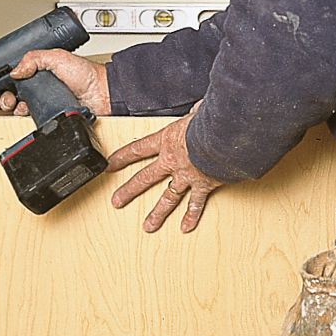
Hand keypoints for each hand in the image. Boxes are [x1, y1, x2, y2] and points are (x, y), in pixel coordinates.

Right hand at [0, 49, 110, 116]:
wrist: (102, 93)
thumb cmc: (87, 74)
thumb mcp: (58, 57)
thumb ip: (35, 59)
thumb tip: (15, 69)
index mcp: (41, 72)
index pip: (16, 77)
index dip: (3, 82)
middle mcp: (42, 88)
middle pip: (14, 94)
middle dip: (3, 97)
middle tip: (5, 98)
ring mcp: (46, 102)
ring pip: (20, 108)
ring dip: (11, 107)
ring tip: (12, 104)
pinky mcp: (51, 115)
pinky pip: (33, 119)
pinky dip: (25, 118)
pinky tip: (23, 114)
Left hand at [105, 108, 224, 233]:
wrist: (226, 137)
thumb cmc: (210, 122)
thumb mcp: (198, 112)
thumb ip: (195, 113)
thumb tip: (200, 109)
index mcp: (168, 140)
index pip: (139, 149)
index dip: (123, 157)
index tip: (110, 165)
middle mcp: (173, 161)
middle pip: (146, 178)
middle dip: (129, 191)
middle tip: (117, 201)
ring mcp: (187, 176)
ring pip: (168, 198)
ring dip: (157, 213)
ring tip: (148, 226)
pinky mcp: (204, 185)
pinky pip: (196, 203)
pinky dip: (191, 216)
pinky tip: (185, 226)